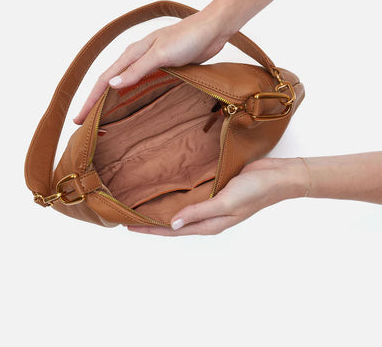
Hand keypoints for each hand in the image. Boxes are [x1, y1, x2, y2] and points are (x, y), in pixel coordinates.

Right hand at [73, 8, 230, 123]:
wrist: (211, 30)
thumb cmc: (187, 38)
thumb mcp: (160, 54)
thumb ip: (137, 69)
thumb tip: (111, 84)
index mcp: (132, 54)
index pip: (104, 79)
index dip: (90, 100)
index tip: (79, 118)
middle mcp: (136, 59)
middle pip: (110, 83)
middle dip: (95, 102)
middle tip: (86, 123)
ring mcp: (149, 64)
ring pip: (124, 85)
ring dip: (111, 100)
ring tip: (103, 117)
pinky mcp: (162, 69)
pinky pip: (140, 86)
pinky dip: (131, 97)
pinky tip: (132, 106)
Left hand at [126, 158, 308, 235]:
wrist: (277, 177)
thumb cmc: (255, 191)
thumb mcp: (226, 203)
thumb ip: (200, 213)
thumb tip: (173, 223)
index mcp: (210, 224)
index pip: (174, 231)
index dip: (151, 229)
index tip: (129, 225)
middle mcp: (208, 216)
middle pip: (175, 222)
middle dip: (152, 221)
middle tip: (130, 215)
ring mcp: (212, 203)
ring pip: (182, 209)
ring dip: (164, 209)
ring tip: (144, 204)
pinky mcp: (215, 190)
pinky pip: (192, 196)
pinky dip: (178, 195)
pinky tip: (170, 190)